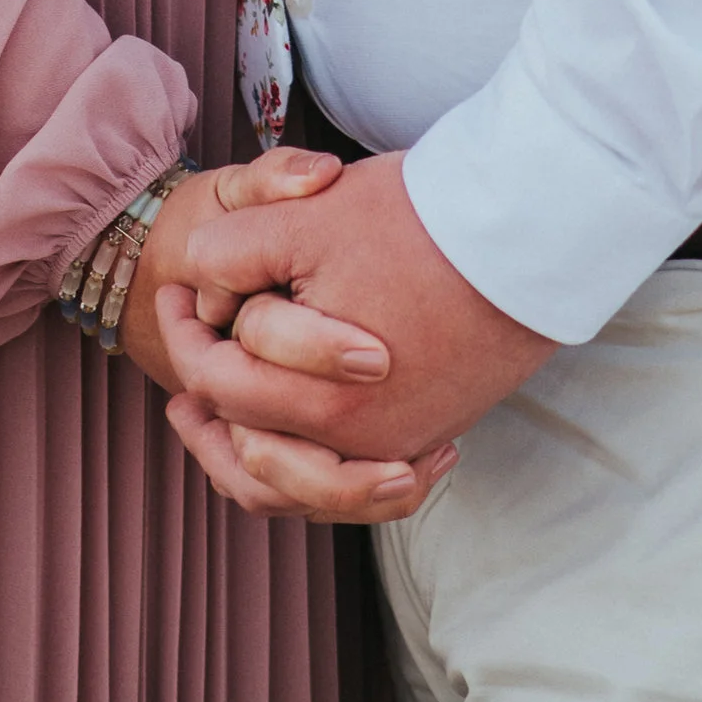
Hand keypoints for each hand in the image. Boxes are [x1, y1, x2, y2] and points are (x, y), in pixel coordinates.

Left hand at [161, 151, 551, 496]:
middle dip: (205, 384)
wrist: (530, 233)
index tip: (172, 290)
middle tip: (187, 331)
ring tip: (213, 408)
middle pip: (249, 438)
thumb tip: (201, 287)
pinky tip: (284, 428)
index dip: (183, 329)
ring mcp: (396, 445)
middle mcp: (359, 441)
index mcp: (321, 395)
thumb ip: (231, 255)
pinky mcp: (425, 436)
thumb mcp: (306, 217)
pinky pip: (348, 482)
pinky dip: (307, 467)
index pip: (216, 381)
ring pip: (297, 485)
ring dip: (246, 448)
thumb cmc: (420, 220)